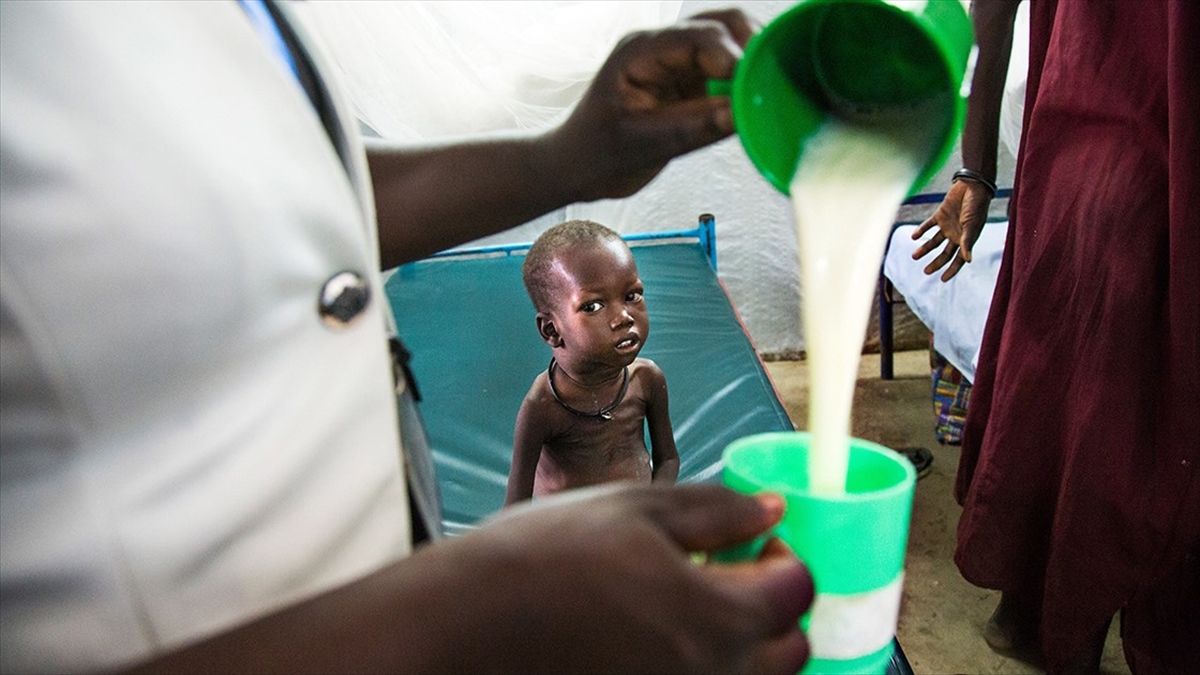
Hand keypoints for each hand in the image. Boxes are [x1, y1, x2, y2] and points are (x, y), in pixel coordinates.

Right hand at [129, 483, 810, 673]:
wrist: (463, 624)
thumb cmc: (539, 561)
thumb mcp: (633, 511)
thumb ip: (716, 511)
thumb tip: (772, 509)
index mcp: (714, 618)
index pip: (795, 594)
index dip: (785, 559)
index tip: (757, 543)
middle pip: (788, 653)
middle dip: (773, 609)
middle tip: (733, 576)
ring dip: (743, 644)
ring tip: (694, 608)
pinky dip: (701, 666)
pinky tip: (659, 636)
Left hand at [549, 9, 756, 200]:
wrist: (578, 167)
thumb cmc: (595, 152)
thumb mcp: (641, 144)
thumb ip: (691, 128)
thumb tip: (738, 115)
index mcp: (640, 52)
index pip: (696, 37)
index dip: (730, 56)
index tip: (750, 87)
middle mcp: (661, 47)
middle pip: (721, 24)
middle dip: (751, 48)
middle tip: (770, 84)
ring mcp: (677, 62)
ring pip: (730, 41)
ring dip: (752, 62)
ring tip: (767, 93)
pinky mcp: (690, 82)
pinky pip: (727, 71)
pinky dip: (746, 83)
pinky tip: (756, 103)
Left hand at [910, 179, 992, 280]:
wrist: (972, 185)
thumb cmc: (976, 205)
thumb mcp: (972, 225)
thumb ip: (968, 242)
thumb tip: (968, 260)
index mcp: (966, 239)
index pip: (959, 259)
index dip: (952, 270)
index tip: (943, 279)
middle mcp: (956, 235)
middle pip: (945, 254)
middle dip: (936, 263)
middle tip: (926, 271)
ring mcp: (947, 225)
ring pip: (934, 242)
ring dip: (924, 249)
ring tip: (914, 256)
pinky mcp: (940, 215)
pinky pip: (928, 226)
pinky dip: (920, 231)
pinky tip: (913, 237)